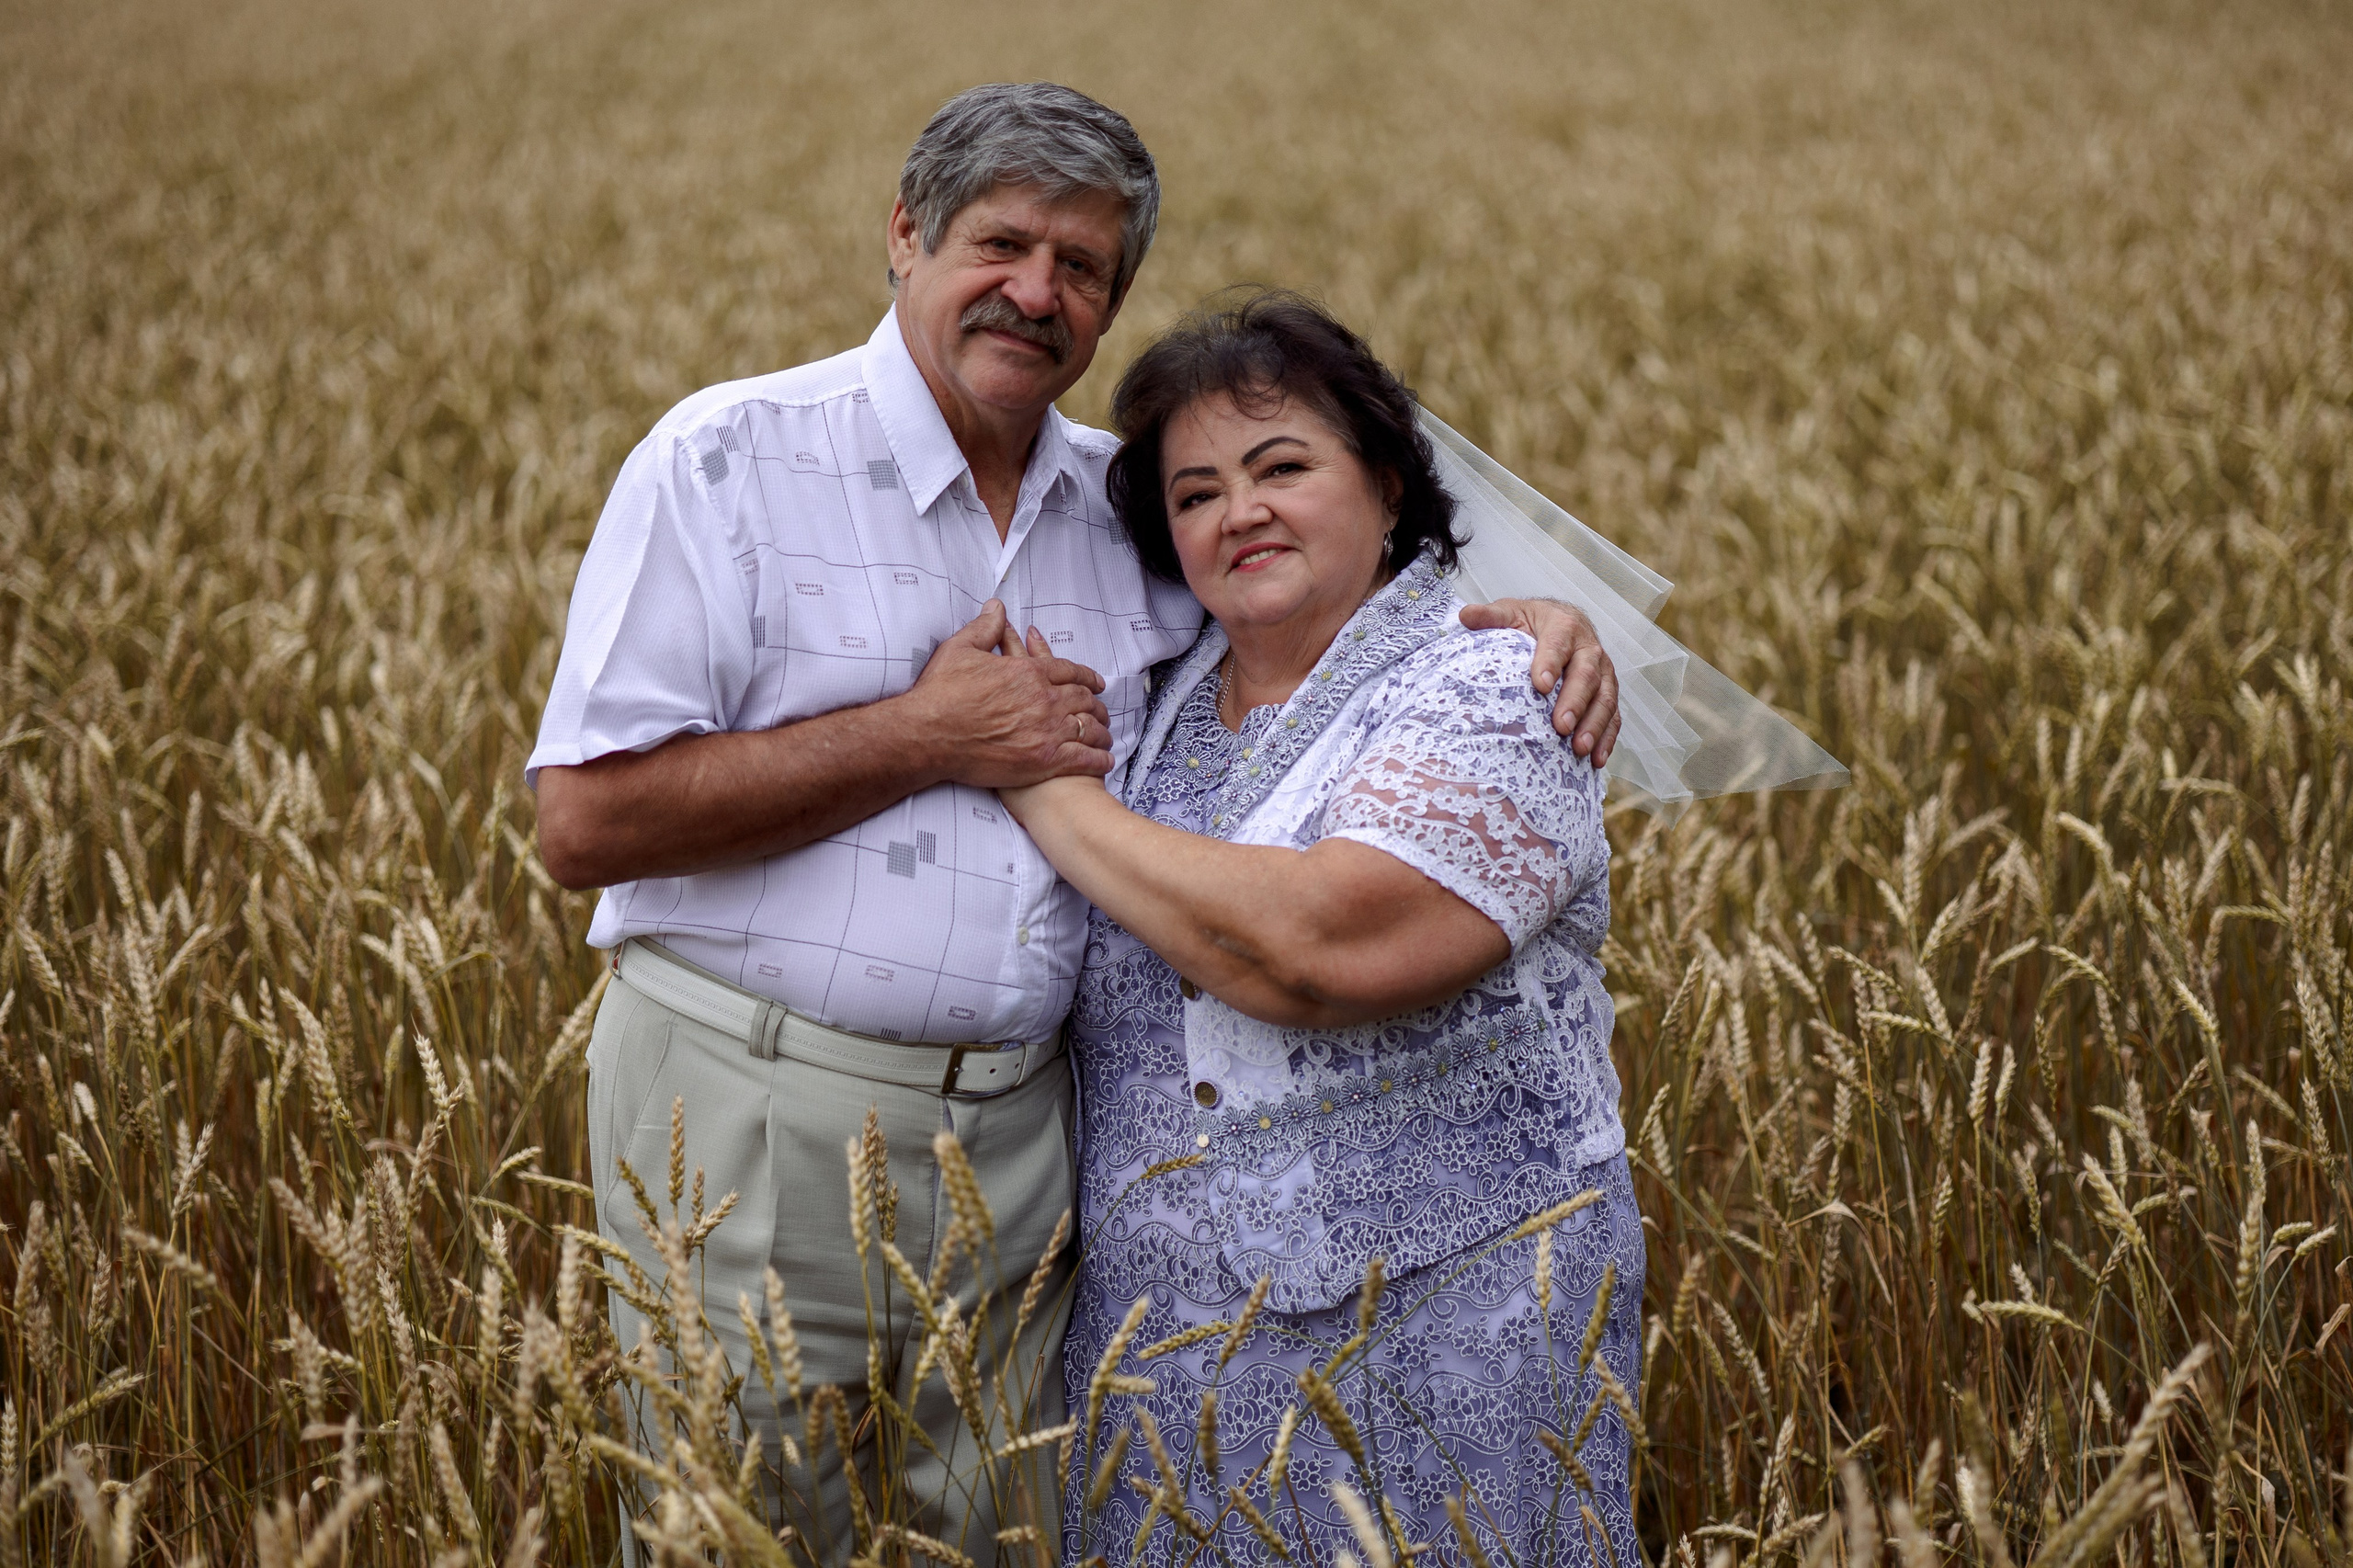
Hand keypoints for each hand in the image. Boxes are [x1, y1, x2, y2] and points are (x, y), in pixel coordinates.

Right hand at [898, 601, 1113, 786]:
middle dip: (1096, 705)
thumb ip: (984, 628)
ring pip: (1088, 729)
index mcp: (1028, 673)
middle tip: (1102, 710)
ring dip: (1101, 733)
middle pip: (1083, 700)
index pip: (1069, 671)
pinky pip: (1083, 759)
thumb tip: (997, 607)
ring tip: (1105, 738)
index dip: (1086, 676)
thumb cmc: (940, 695)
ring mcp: (1047, 731)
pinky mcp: (1044, 761)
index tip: (1096, 682)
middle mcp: (1044, 700)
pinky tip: (1104, 761)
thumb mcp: (959, 650)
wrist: (928, 735)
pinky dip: (1098, 760)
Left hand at [1459, 596, 1621, 764]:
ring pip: (1605, 698)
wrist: (1564, 622)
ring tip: (1579, 748)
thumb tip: (1465, 615)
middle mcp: (1589, 649)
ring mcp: (1603, 673)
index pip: (1558, 644)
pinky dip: (1607, 738)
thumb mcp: (1511, 614)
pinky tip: (1596, 760)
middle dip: (1574, 701)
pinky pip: (1613, 715)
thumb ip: (1491, 617)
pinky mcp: (1607, 692)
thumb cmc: (1533, 623)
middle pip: (1586, 675)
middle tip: (1560, 726)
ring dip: (1594, 725)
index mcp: (1564, 626)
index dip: (1549, 663)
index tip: (1539, 685)